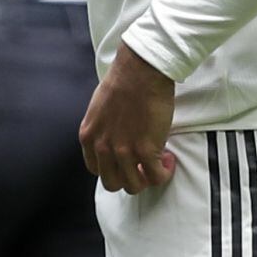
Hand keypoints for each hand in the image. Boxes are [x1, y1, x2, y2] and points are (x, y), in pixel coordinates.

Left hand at [79, 41, 176, 194]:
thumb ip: (102, 128)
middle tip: (141, 167)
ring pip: (134, 185)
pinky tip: (168, 158)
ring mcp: (123, 151)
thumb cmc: (123, 81)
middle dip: (128, 178)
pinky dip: (164, 172)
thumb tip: (113, 140)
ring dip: (148, 177)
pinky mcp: (145, 151)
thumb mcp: (99, 108)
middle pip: (112, 183)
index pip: (94, 168)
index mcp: (88, 135)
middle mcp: (102, 146)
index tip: (125, 162)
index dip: (112, 168)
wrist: (140, 70)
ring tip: (157, 162)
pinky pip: (156, 177)